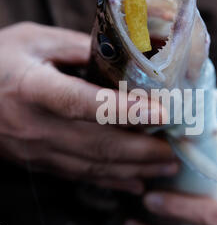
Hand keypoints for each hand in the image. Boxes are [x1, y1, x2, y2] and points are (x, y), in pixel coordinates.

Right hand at [0, 22, 176, 193]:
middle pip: (97, 144)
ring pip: (93, 166)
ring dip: (133, 170)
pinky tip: (134, 184)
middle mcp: (38, 126)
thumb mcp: (33, 40)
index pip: (83, 103)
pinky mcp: (40, 162)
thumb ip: (77, 47)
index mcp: (34, 89)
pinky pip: (80, 176)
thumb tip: (121, 56)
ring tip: (165, 168)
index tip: (162, 113)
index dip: (124, 110)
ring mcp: (38, 150)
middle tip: (174, 151)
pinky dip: (111, 182)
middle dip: (142, 152)